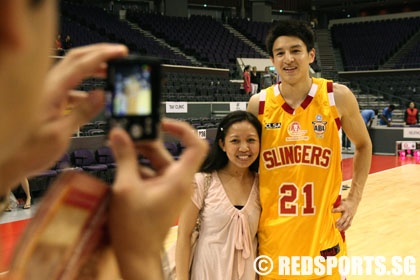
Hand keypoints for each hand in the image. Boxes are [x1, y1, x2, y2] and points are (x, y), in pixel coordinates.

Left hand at [0, 44, 127, 190]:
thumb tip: (101, 95)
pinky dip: (85, 85)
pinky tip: (96, 95)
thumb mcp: (60, 134)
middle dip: (98, 52)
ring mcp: (47, 92)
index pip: (80, 64)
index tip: (120, 52)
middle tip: (118, 54)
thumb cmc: (26, 151)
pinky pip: (70, 86)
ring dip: (92, 67)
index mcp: (50, 91)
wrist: (6, 161)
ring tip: (110, 70)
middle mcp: (47, 86)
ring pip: (73, 71)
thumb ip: (82, 112)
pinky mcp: (48, 100)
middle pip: (75, 59)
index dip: (102, 55)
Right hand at [108, 119, 207, 278]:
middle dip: (144, 143)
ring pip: (156, 162)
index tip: (163, 123)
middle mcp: (179, 182)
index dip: (182, 129)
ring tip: (118, 149)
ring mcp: (170, 188)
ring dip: (137, 155)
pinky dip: (137, 168)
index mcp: (179, 179)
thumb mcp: (126, 188)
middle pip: (166, 152)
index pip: (196, 145)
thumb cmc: (136, 230)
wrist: (136, 254)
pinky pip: (152, 173)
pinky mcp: (161, 193)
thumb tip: (119, 136)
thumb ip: (124, 157)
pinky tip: (121, 166)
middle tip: (125, 136)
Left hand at [332, 197, 358, 230]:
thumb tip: (328, 206)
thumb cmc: (344, 202)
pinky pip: (349, 223)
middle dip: (339, 222)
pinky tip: (343, 230)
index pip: (340, 208)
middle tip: (335, 225)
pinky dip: (346, 227)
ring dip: (343, 226)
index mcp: (344, 207)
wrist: (354, 202)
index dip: (336, 210)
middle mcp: (347, 212)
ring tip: (339, 230)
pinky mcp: (351, 218)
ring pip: (347, 222)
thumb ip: (336, 204)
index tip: (331, 211)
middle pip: (344, 217)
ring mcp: (350, 215)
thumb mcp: (340, 201)